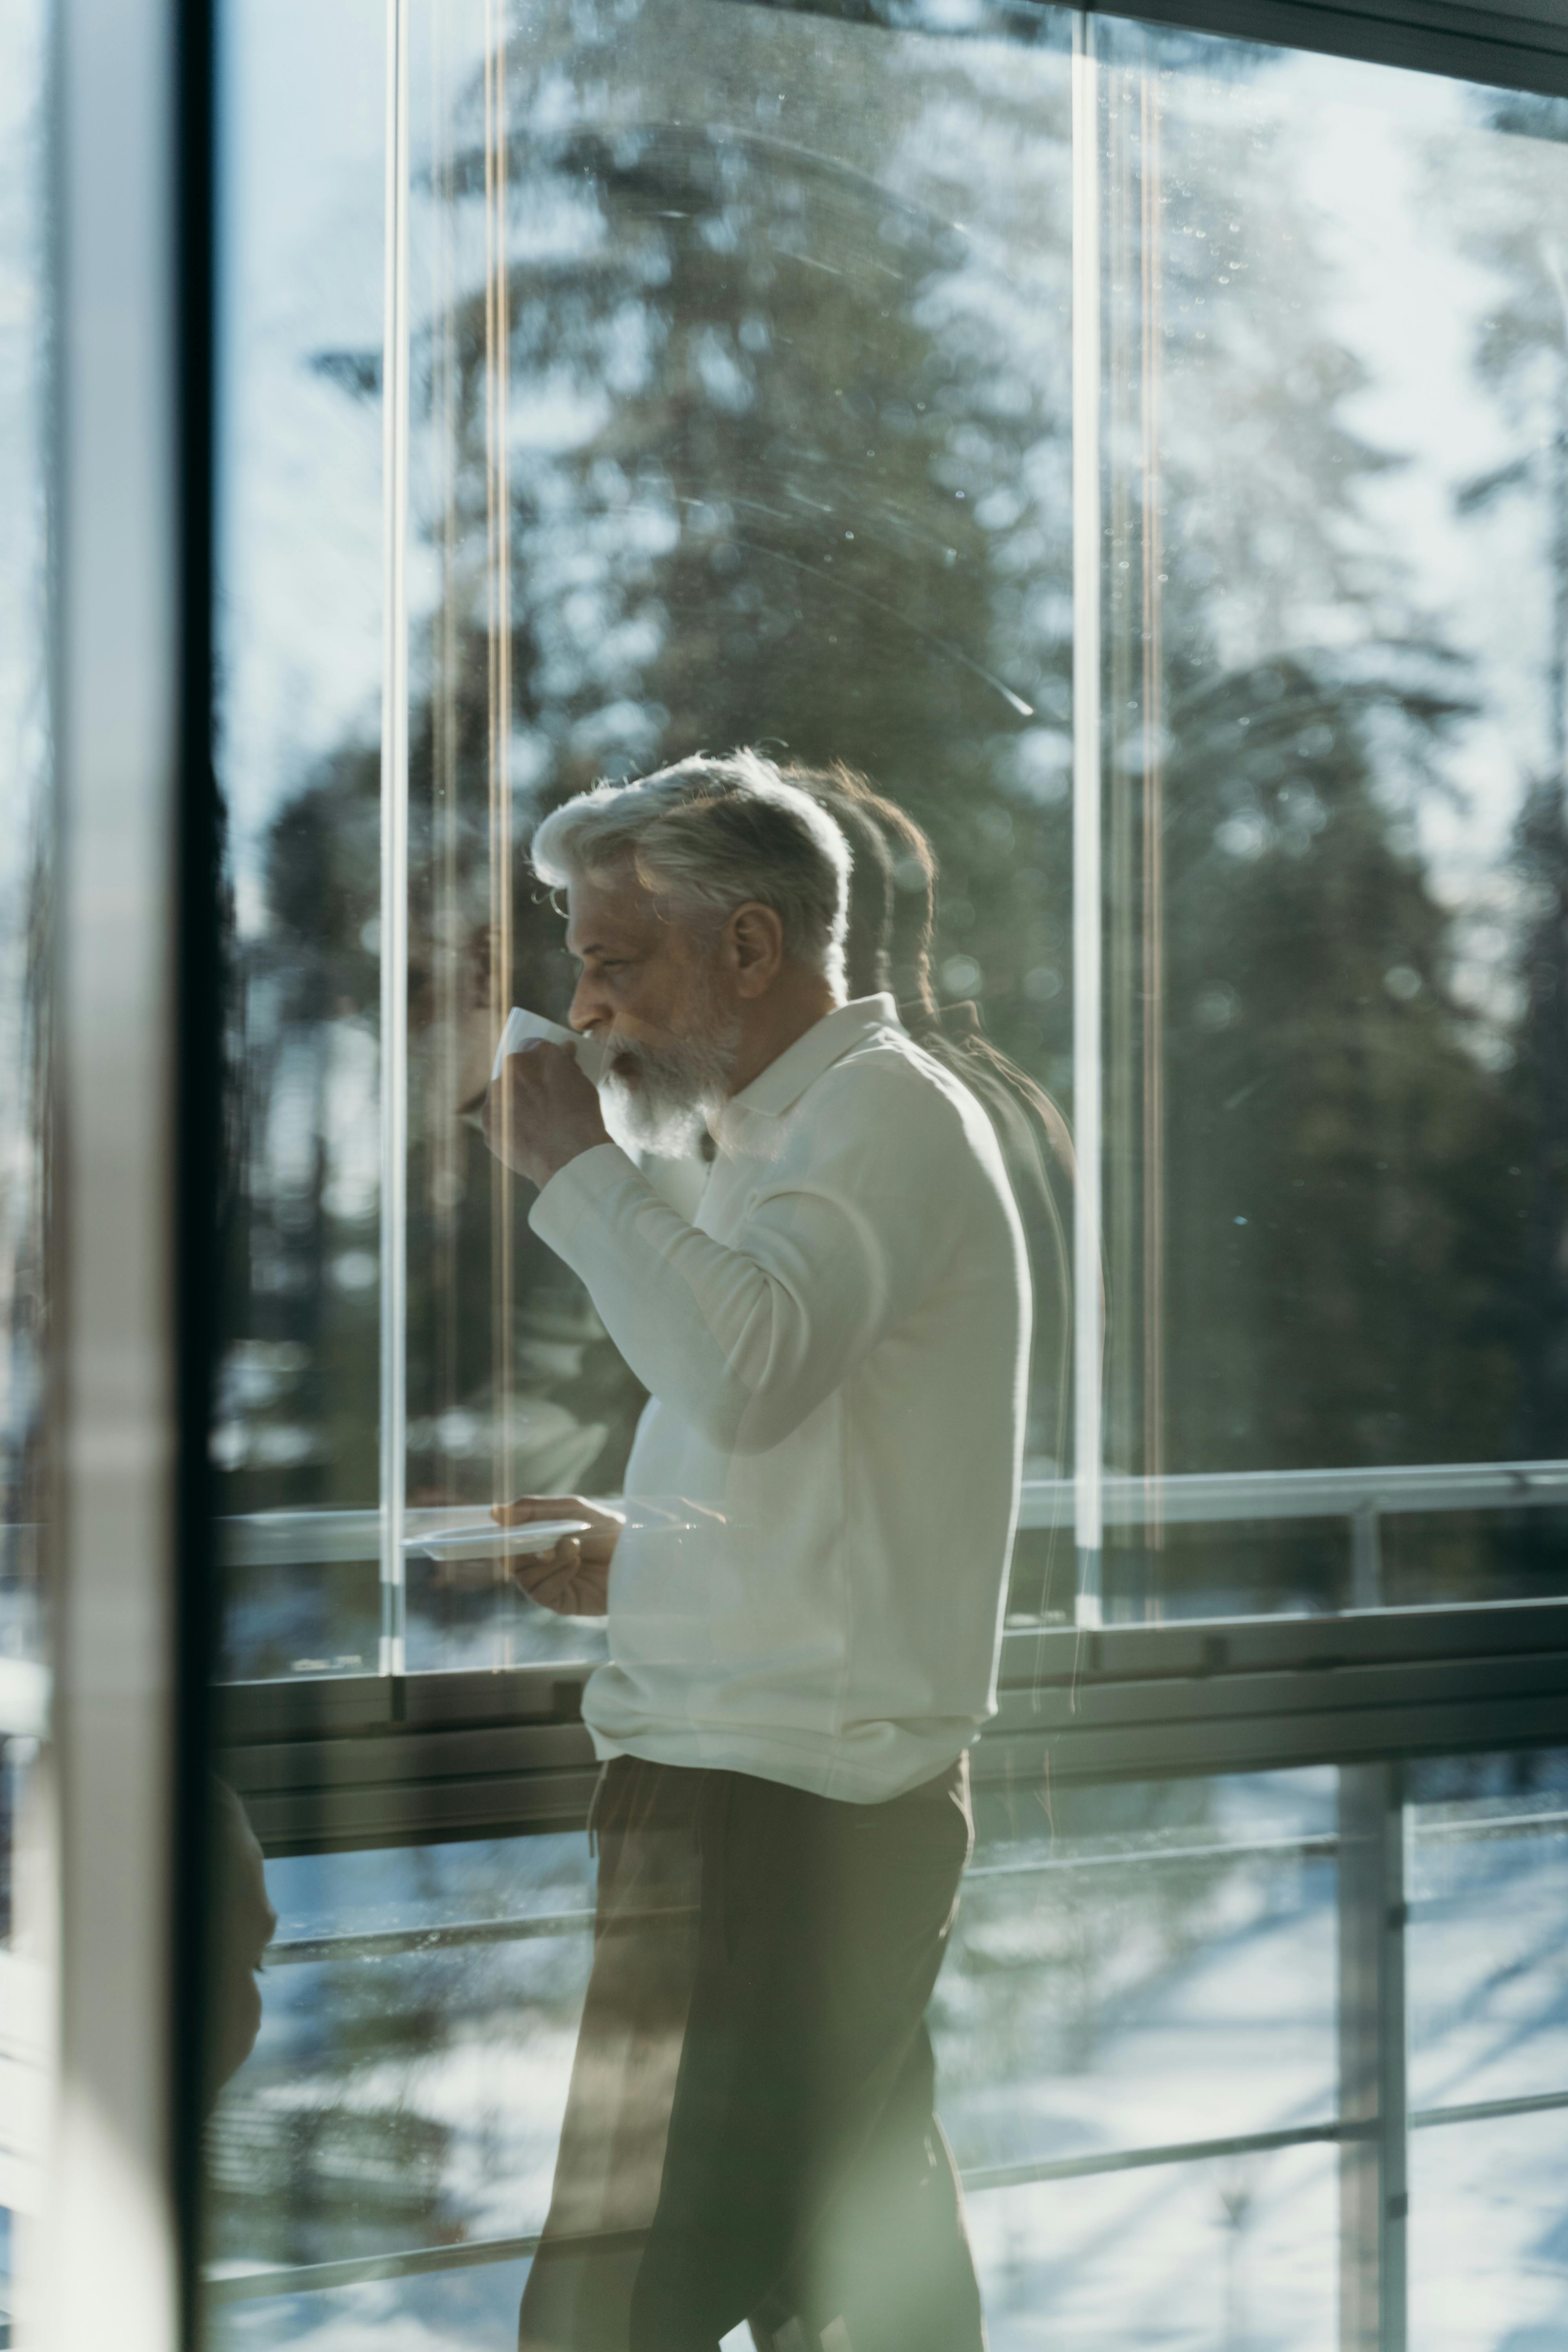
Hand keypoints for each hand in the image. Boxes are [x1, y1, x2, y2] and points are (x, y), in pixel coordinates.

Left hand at [482, 1041, 608, 1187]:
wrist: (569, 1155)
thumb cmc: (581, 1117)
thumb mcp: (583, 1083)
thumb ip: (567, 1064)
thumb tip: (565, 1049)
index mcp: (535, 1055)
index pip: (533, 1048)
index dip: (539, 1062)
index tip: (545, 1074)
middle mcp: (510, 1071)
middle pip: (514, 1072)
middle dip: (524, 1083)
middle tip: (541, 1103)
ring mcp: (495, 1098)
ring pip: (502, 1096)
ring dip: (513, 1104)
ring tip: (534, 1124)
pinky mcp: (487, 1124)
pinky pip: (496, 1120)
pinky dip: (507, 1126)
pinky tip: (525, 1138)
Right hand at [494, 1493, 622, 1616]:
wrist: (639, 1555)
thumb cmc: (609, 1529)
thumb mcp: (572, 1509)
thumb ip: (534, 1509)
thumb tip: (495, 1512)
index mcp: (541, 1540)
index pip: (508, 1541)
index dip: (502, 1536)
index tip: (499, 1527)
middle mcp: (542, 1563)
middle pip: (510, 1561)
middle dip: (523, 1548)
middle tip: (543, 1539)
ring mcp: (551, 1583)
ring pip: (524, 1577)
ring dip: (547, 1560)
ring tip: (573, 1547)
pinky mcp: (562, 1601)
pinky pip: (541, 1592)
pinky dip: (555, 1575)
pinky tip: (575, 1564)